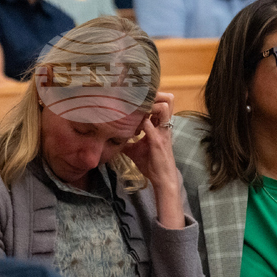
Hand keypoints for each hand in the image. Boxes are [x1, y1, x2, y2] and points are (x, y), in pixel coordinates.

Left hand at [123, 93, 184, 228]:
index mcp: (160, 126)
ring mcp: (162, 132)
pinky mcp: (158, 141)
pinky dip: (140, 122)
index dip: (149, 99)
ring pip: (163, 108)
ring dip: (150, 106)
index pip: (159, 105)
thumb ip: (127, 142)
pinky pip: (150, 125)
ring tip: (135, 111)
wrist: (163, 179)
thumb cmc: (151, 164)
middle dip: (153, 96)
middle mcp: (163, 126)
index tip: (133, 98)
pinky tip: (130, 126)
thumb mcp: (136, 150)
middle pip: (166, 101)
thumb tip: (110, 139)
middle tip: (135, 100)